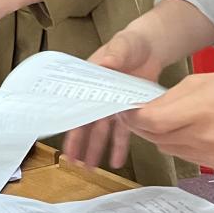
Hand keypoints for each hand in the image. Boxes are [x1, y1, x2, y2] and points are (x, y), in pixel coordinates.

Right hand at [63, 27, 167, 168]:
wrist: (152, 47)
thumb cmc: (131, 43)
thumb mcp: (123, 45)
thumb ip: (115, 54)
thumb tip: (107, 63)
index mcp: (91, 79)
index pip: (78, 103)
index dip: (70, 122)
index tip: (61, 137)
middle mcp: (99, 95)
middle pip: (87, 122)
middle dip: (79, 143)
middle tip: (73, 162)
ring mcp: (113, 104)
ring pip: (102, 131)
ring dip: (96, 149)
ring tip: (91, 168)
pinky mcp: (129, 110)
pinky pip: (123, 131)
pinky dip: (120, 146)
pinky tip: (118, 162)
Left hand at [120, 72, 213, 168]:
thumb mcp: (199, 82)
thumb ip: (169, 97)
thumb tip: (147, 108)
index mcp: (198, 111)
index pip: (151, 121)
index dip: (133, 117)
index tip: (126, 110)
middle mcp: (202, 137)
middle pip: (155, 137)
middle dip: (141, 126)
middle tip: (135, 115)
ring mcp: (209, 154)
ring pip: (167, 148)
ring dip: (157, 136)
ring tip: (159, 121)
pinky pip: (184, 156)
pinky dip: (176, 144)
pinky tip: (181, 131)